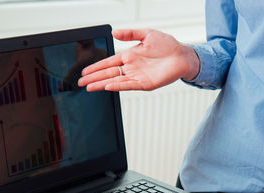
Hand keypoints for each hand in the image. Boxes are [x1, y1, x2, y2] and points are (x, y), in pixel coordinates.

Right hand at [77, 28, 199, 91]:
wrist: (182, 56)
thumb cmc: (167, 45)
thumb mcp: (147, 34)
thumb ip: (130, 34)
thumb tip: (115, 32)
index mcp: (129, 56)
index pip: (108, 63)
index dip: (95, 67)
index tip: (84, 71)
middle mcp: (131, 68)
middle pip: (107, 74)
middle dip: (93, 78)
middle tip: (80, 83)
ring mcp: (136, 77)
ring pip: (114, 81)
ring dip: (101, 84)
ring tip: (88, 87)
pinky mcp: (144, 84)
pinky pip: (128, 85)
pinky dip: (117, 86)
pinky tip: (107, 87)